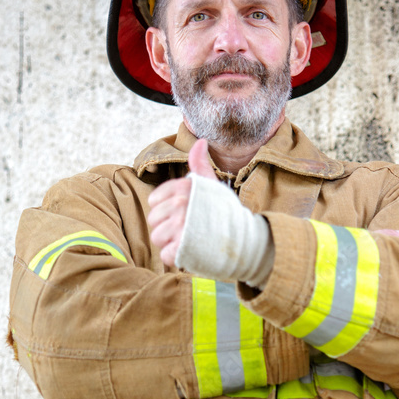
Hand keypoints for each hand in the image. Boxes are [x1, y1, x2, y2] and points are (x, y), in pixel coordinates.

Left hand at [147, 139, 218, 264]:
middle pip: (154, 220)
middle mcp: (180, 204)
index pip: (154, 200)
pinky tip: (190, 251)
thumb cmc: (226, 212)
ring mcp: (181, 226)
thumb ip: (200, 164)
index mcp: (184, 187)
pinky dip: (177, 257)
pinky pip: (166, 254)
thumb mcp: (212, 185)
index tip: (184, 213)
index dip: (166, 209)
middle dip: (167, 227)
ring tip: (189, 240)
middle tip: (188, 228)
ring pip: (157, 237)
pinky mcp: (182, 248)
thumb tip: (200, 141)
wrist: (245, 239)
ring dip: (170, 243)